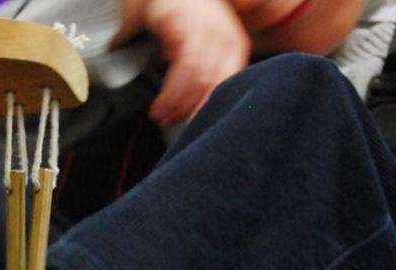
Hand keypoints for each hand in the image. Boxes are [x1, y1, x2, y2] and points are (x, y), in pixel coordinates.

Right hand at [132, 0, 250, 126]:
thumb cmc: (190, 16)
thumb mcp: (208, 41)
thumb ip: (208, 69)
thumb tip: (197, 105)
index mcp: (235, 44)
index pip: (228, 83)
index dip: (213, 107)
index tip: (200, 127)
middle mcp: (224, 37)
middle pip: (212, 84)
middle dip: (190, 110)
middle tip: (171, 124)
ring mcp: (204, 30)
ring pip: (197, 78)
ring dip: (177, 103)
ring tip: (160, 116)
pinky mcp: (182, 25)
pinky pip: (182, 65)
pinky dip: (171, 89)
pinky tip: (160, 100)